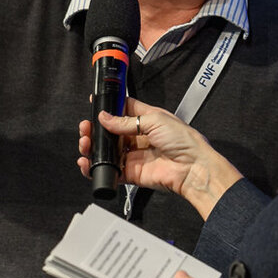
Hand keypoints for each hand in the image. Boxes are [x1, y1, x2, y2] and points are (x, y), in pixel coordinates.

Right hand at [78, 96, 241, 218]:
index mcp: (147, 119)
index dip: (109, 108)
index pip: (123, 110)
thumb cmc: (184, 141)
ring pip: (108, 151)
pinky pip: (110, 170)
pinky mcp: (131, 173)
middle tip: (86, 128)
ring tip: (85, 144)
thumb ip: (126, 121)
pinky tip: (88, 163)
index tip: (95, 105)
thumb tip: (105, 117)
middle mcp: (139, 137)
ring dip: (93, 147)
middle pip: (111, 132)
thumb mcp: (154, 120)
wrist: (193, 168)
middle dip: (96, 129)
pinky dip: (97, 167)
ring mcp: (135, 155)